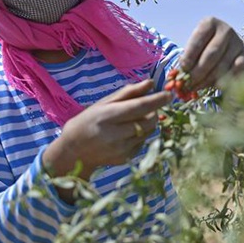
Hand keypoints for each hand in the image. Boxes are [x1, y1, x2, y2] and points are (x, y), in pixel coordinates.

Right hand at [42, 80, 171, 201]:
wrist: (74, 152)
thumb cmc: (88, 121)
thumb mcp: (104, 103)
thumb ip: (128, 93)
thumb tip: (151, 83)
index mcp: (107, 117)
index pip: (140, 107)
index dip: (157, 100)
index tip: (169, 94)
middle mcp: (115, 135)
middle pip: (149, 120)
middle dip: (154, 111)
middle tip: (148, 106)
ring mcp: (121, 149)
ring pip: (149, 131)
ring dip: (147, 122)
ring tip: (131, 120)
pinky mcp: (126, 159)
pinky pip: (143, 142)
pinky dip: (141, 135)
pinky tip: (126, 134)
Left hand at [179, 17, 243, 90]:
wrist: (224, 46)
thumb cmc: (204, 47)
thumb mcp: (194, 47)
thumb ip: (187, 59)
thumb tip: (180, 76)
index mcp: (210, 23)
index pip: (198, 40)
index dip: (189, 57)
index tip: (183, 69)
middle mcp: (226, 31)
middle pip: (211, 54)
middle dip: (198, 71)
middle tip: (189, 83)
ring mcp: (238, 44)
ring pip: (222, 65)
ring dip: (208, 79)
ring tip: (197, 87)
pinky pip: (235, 72)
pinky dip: (224, 81)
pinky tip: (214, 85)